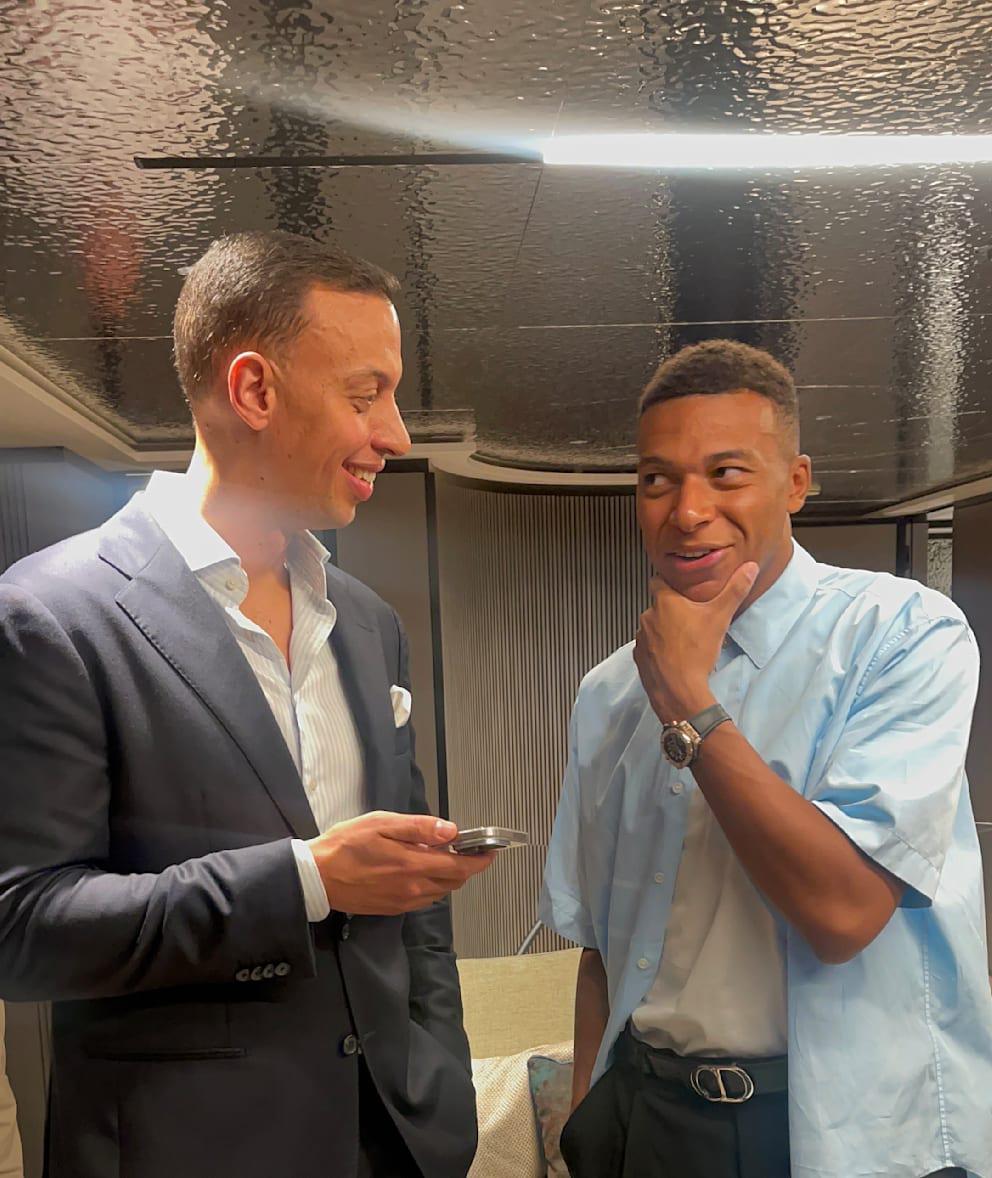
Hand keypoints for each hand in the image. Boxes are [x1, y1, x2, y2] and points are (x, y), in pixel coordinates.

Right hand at [308, 811, 495, 915]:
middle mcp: (413, 889)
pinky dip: (431, 885)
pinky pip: (423, 899)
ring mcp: (403, 902)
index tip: (490, 851)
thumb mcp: (382, 824)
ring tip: (438, 856)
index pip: (460, 868)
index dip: (480, 860)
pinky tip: (418, 870)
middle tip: (463, 848)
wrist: (316, 876)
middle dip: (465, 866)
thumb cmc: (345, 845)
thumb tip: (451, 832)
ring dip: (447, 876)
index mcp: (413, 866)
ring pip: (440, 891)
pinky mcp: (393, 908)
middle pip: (454, 881)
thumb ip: (419, 828)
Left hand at [634, 561, 757, 721]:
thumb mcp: (720, 617)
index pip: (658, 580)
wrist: (679, 689)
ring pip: (652, 626)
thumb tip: (750, 566)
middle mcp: (647, 615)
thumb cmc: (697, 650)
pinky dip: (658, 649)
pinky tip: (673, 656)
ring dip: (664, 630)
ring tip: (683, 640)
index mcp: (664, 601)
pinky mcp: (638, 657)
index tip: (681, 588)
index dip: (668, 582)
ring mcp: (640, 637)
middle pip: (658, 605)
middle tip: (691, 618)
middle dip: (671, 610)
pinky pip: (648, 646)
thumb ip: (734, 590)